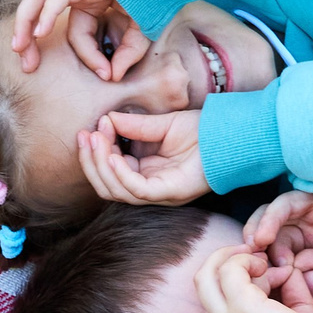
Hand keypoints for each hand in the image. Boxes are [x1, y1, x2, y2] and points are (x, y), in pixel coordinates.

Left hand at [10, 0, 145, 79]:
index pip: (77, 32)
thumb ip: (126, 54)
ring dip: (25, 22)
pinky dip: (46, 14)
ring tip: (20, 48)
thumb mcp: (139, 34)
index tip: (106, 74)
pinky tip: (40, 34)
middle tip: (26, 64)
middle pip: (40, 7)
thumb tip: (112, 76)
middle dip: (27, 36)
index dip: (89, 56)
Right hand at [76, 111, 207, 205]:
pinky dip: (119, 174)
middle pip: (106, 185)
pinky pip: (136, 190)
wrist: (229, 136)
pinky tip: (110, 156)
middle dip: (89, 161)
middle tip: (83, 136)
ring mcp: (158, 193)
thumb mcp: (161, 125)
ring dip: (98, 165)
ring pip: (115, 190)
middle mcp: (149, 187)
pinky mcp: (168, 193)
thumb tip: (106, 119)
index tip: (91, 128)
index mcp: (145, 172)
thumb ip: (134, 125)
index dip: (96, 151)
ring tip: (94, 140)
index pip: (109, 170)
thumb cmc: (202, 132)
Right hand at [192, 243, 312, 312]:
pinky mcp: (241, 307)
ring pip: (207, 274)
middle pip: (202, 285)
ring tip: (260, 259)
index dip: (244, 284)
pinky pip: (231, 269)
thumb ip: (289, 293)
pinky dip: (248, 259)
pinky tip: (268, 265)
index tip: (272, 279)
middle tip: (249, 254)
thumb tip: (287, 269)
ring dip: (232, 258)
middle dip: (222, 261)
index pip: (219, 303)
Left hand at [244, 173, 312, 284]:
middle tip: (250, 248)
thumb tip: (288, 269)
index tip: (259, 272)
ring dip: (274, 218)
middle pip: (273, 216)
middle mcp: (309, 213)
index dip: (264, 253)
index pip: (273, 238)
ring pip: (290, 200)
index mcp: (304, 234)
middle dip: (257, 230)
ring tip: (265, 238)